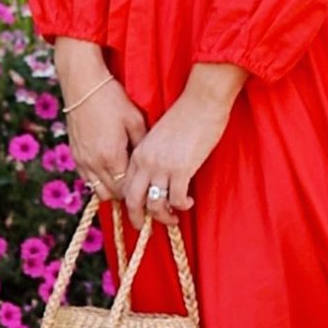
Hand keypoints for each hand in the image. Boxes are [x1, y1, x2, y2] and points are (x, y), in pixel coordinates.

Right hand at [55, 52, 147, 202]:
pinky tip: (108, 169)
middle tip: (139, 188)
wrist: (83, 84)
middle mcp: (94, 163)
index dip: (138, 191)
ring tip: (123, 180)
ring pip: (97, 190)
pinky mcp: (74, 154)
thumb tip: (150, 161)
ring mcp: (82, 160)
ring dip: (110, 189)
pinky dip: (98, 180)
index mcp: (111, 156)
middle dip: (126, 194)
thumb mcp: (135, 120)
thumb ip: (142, 144)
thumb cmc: (111, 98)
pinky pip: (86, 179)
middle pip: (111, 194)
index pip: (127, 189)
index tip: (148, 189)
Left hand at [121, 64, 243, 222]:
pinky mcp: (182, 169)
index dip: (130, 202)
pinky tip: (188, 202)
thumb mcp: (159, 135)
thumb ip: (153, 153)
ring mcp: (163, 166)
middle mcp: (146, 161)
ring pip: (155, 204)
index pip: (126, 185)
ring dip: (164, 216)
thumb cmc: (185, 114)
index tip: (138, 210)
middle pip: (133, 200)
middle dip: (138, 218)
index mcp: (139, 152)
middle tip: (145, 227)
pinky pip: (176, 198)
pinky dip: (182, 205)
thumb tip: (156, 174)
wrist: (201, 100)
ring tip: (173, 217)